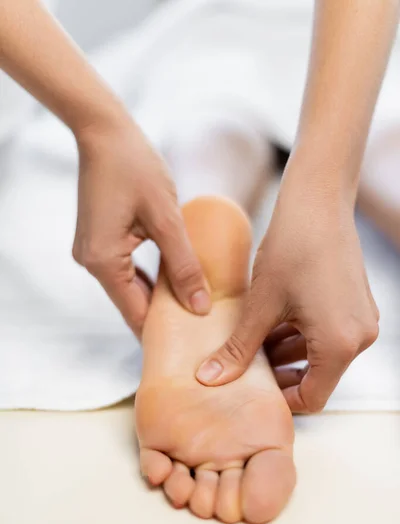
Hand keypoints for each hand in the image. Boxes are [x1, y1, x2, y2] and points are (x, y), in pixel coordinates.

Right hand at [73, 115, 209, 336]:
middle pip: (131, 303)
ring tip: (190, 309)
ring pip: (129, 288)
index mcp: (103, 262)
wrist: (104, 132)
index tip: (189, 347)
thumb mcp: (167, 219)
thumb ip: (184, 265)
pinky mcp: (98, 241)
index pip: (135, 314)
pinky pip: (125, 270)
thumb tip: (200, 307)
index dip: (163, 333)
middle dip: (163, 316)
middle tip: (198, 330)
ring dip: (157, 297)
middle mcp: (91, 262)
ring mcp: (91, 252)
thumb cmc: (135, 167)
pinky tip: (172, 281)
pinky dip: (148, 279)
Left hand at [196, 157, 378, 412]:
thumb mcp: (260, 304)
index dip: (279, 400)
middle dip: (279, 373)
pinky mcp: (357, 304)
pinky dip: (300, 334)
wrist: (317, 202)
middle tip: (246, 365)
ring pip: (320, 354)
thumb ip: (238, 348)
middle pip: (317, 376)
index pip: (312, 398)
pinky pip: (328, 334)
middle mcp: (359, 338)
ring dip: (286, 351)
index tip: (250, 392)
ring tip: (252, 340)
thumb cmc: (291, 249)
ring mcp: (361, 320)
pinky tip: (271, 321)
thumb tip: (210, 379)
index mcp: (340, 345)